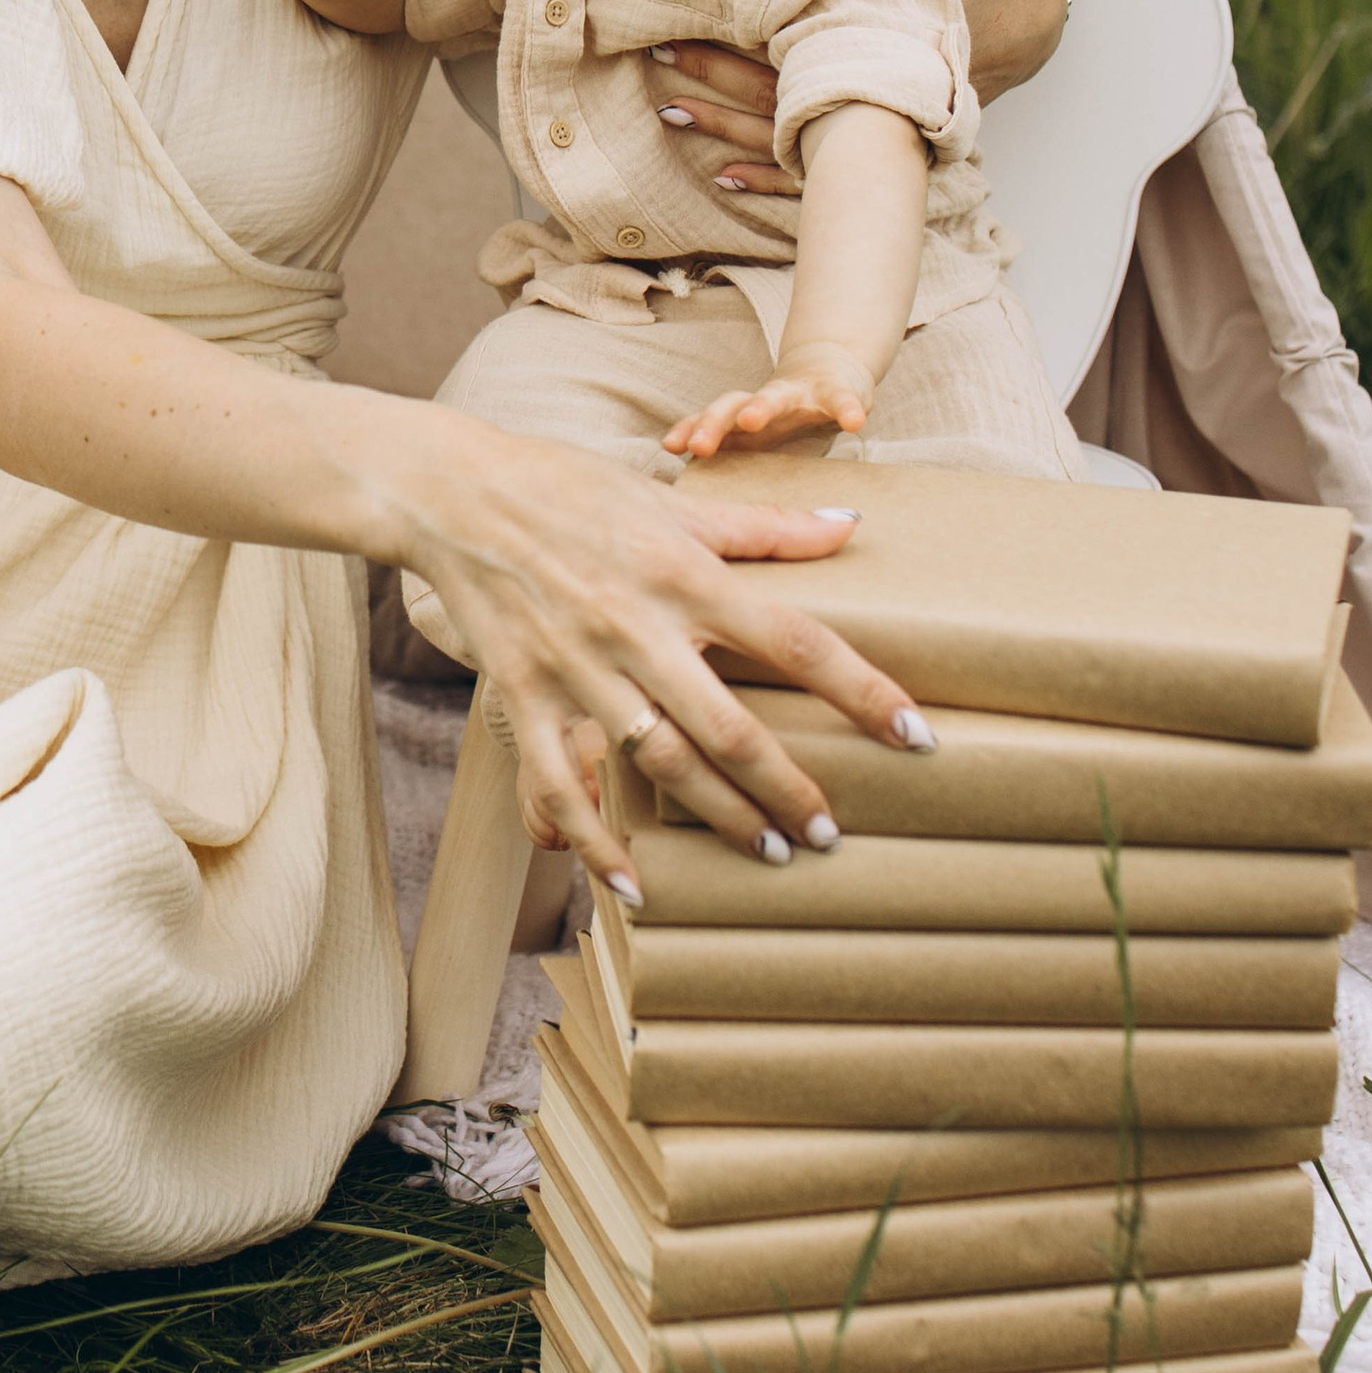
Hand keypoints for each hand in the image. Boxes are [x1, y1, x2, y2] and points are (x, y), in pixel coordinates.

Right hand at [401, 420, 924, 885]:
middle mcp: (637, 625)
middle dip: (787, 788)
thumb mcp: (673, 502)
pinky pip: (559, 784)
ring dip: (717, 816)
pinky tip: (634, 884)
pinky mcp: (524, 694)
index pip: (795, 639)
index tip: (916, 737)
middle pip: (730, 727)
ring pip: (659, 762)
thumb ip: (766, 527)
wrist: (456, 493)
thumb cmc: (571, 488)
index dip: (861, 691)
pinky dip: (594, 842)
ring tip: (765, 853)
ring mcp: (576, 666)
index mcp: (684, 573)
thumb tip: (850, 526)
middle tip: (829, 832)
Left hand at [643, 0, 1066, 182]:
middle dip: (714, 83)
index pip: (795, 51)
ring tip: (668, 112)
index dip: (736, 48)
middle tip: (657, 55)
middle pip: (778, 96)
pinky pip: (813, 174)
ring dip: (726, 129)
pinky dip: (768, 175)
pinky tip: (724, 176)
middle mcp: (872, 101)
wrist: (1022, 28)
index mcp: (882, 54)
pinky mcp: (874, 148)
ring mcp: (871, 131)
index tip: (678, 32)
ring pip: (786, 138)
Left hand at [664, 351, 872, 460]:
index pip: (707, 420)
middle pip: (731, 405)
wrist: (831, 370)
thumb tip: (694, 510)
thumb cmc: (784, 415)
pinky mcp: (838, 390)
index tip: (670, 446)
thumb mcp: (755, 438)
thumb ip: (730, 457)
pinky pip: (842, 400)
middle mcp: (765, 400)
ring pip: (776, 396)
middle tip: (699, 444)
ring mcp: (800, 393)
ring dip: (761, 406)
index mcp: (742, 415)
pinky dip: (847, 409)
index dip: (689, 429)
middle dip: (712, 422)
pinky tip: (854, 423)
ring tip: (751, 420)